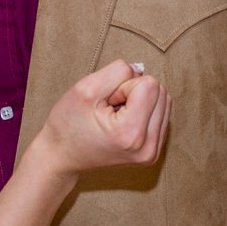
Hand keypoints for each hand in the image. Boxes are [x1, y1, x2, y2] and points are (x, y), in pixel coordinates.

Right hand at [35, 56, 170, 183]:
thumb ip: (117, 71)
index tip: (106, 102)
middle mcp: (147, 148)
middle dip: (134, 91)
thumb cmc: (69, 123)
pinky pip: (161, 114)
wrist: (62, 156)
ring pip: (164, 101)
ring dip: (140, 100)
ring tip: (115, 115)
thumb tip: (141, 70)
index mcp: (130, 134)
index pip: (149, 84)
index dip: (124, 85)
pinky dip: (143, 110)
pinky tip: (123, 121)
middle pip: (160, 91)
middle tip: (110, 108)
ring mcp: (152, 153)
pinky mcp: (153, 152)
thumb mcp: (86, 88)